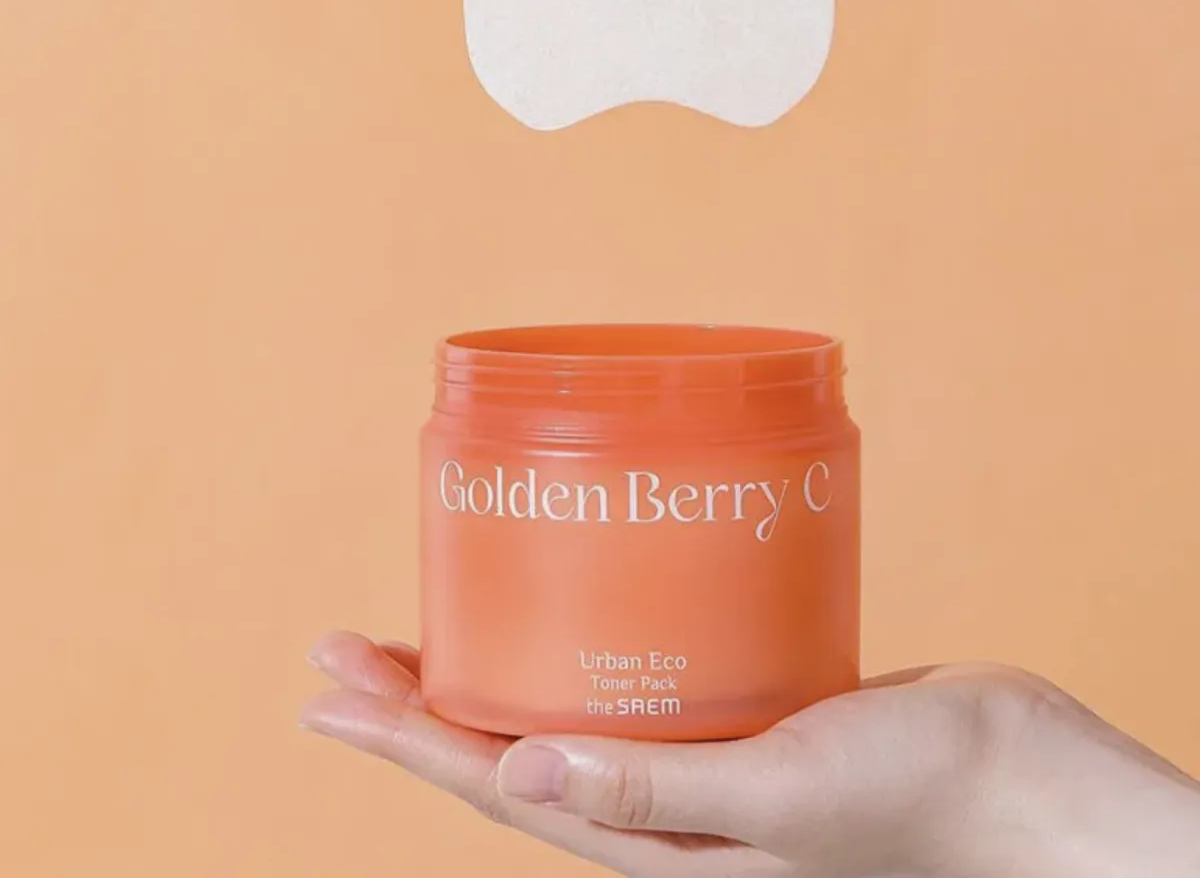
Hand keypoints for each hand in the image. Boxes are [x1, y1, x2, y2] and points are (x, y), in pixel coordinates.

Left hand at [300, 632, 1199, 877]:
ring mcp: (698, 754)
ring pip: (565, 708)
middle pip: (508, 745)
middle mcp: (659, 803)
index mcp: (653, 843)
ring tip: (432, 629)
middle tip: (343, 648)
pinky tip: (572, 610)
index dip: (402, 740)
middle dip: (419, 701)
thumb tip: (515, 776)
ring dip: (492, 670)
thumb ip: (655, 793)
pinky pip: (636, 679)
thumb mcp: (779, 799)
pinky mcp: (740, 705)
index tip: (328, 693)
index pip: (494, 784)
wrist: (1017, 780)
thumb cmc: (912, 804)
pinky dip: (584, 648)